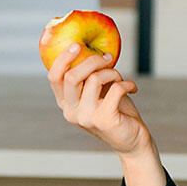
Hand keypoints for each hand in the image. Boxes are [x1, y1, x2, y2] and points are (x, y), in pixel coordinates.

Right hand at [45, 40, 152, 157]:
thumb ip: (89, 75)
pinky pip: (116, 88)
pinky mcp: (104, 120)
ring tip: (120, 78)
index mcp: (65, 104)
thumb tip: (90, 46)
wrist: (132, 140)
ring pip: (95, 79)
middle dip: (92, 60)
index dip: (62, 58)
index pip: (54, 77)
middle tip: (108, 57)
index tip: (76, 44)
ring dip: (112, 73)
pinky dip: (127, 83)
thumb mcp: (98, 92)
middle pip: (72, 76)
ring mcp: (86, 117)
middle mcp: (71, 112)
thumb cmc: (115, 110)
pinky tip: (132, 88)